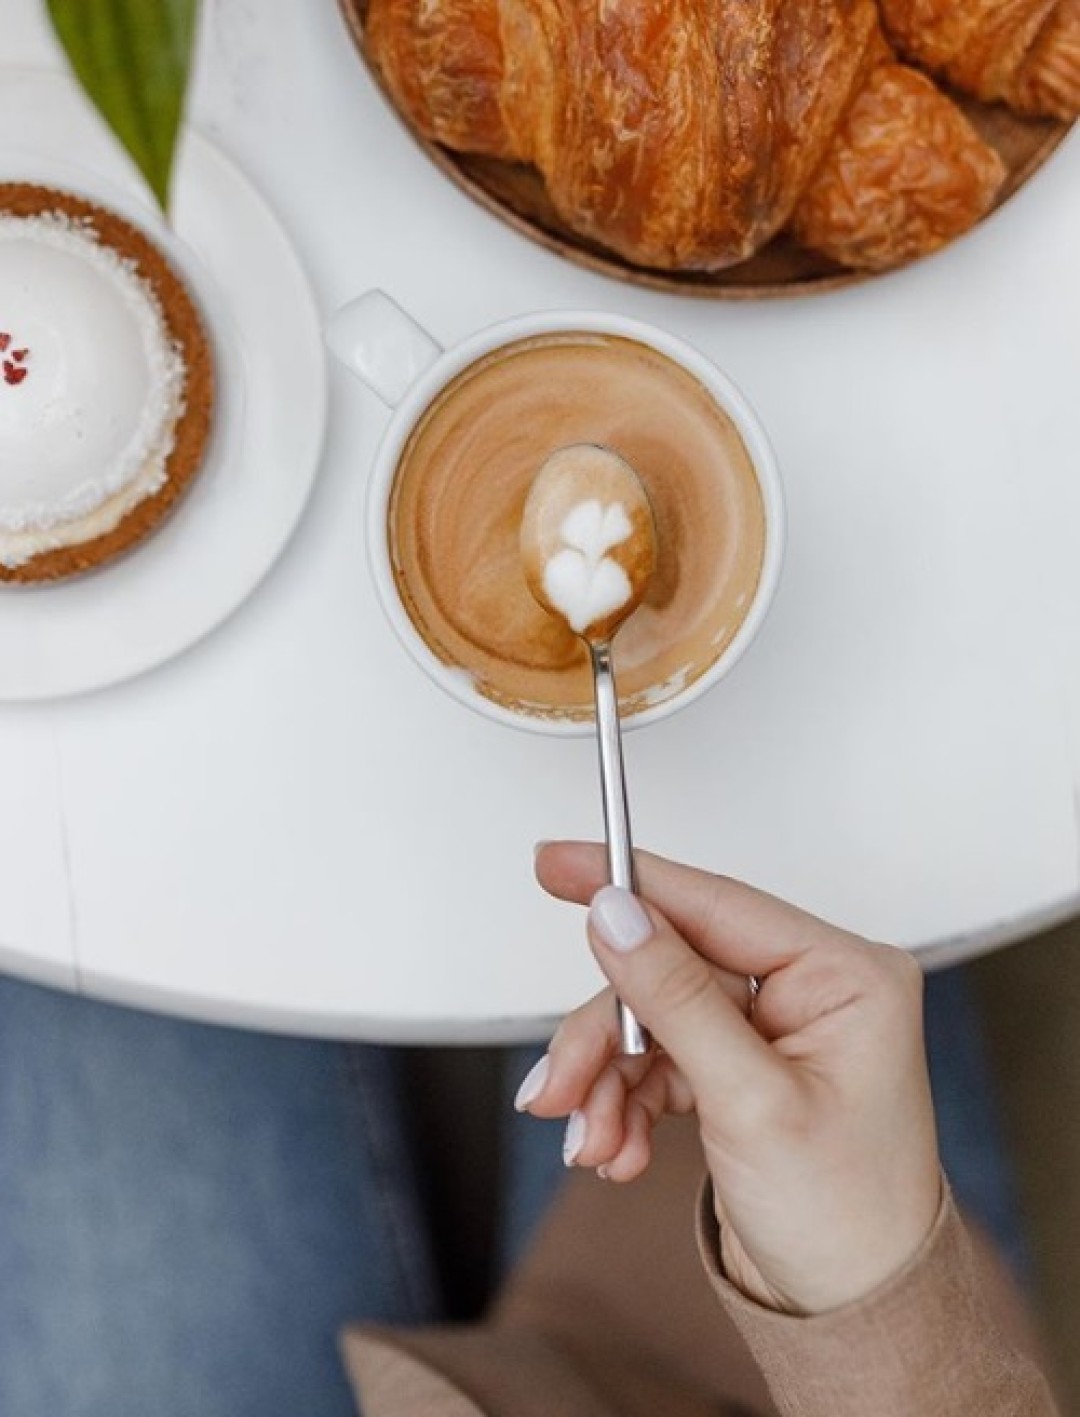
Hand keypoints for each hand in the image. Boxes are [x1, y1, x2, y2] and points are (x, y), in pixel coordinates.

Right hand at [517, 841, 942, 1315]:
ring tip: (592, 1140)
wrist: (850, 1315)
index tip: (559, 864)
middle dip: (608, 1037)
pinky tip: (614, 1148)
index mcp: (845, 975)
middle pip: (668, 968)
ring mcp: (770, 1029)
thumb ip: (677, 997)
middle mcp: (810, 991)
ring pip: (650, 1017)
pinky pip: (655, 1058)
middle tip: (563, 1082)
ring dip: (607, 1082)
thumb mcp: (753, 1102)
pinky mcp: (737, 1065)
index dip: (630, 883)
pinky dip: (622, 1103)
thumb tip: (618, 913)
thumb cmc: (847, 1219)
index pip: (717, 903)